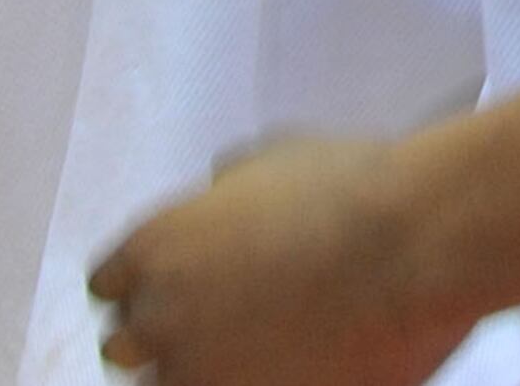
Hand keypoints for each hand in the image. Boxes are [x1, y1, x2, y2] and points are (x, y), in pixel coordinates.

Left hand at [91, 134, 471, 384]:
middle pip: (124, 347)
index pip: (107, 284)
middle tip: (210, 322)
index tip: (175, 283)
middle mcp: (161, 319)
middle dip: (159, 334)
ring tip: (247, 349)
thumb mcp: (272, 155)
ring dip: (197, 370)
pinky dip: (247, 383)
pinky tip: (281, 364)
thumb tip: (219, 191)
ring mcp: (203, 376)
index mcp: (154, 248)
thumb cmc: (349, 188)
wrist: (412, 247)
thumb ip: (226, 184)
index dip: (141, 282)